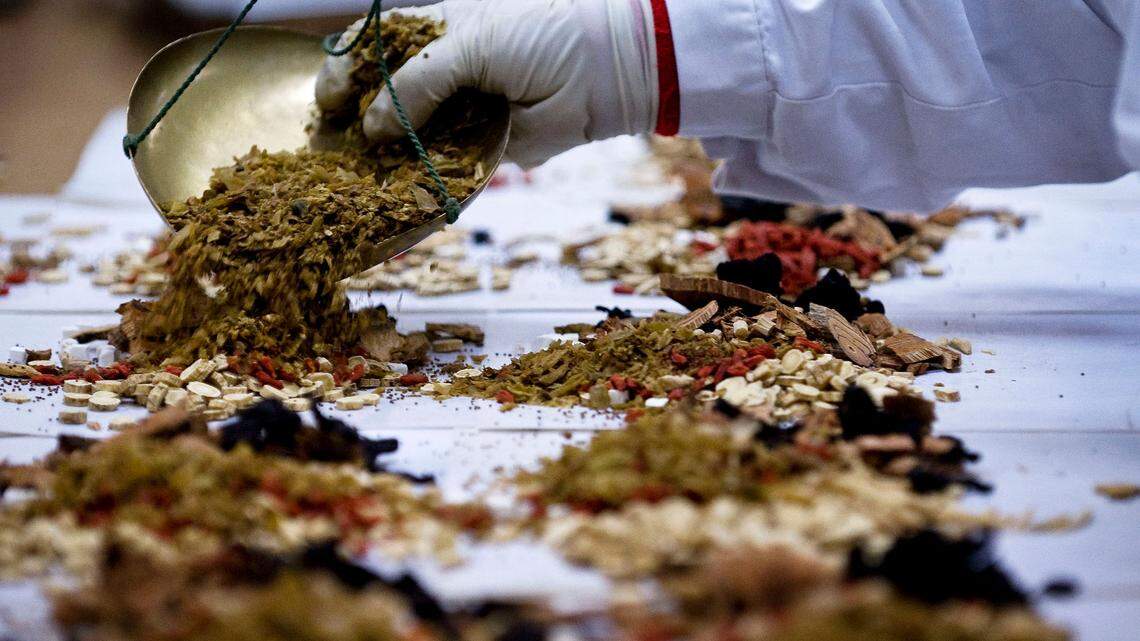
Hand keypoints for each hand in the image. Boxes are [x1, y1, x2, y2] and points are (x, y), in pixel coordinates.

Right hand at [316, 0, 657, 167]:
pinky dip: (419, 178)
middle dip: (356, 117)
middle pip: (384, 96)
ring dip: (382, 154)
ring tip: (352, 171)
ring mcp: (459, 113)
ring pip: (409, 136)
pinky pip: (443, 166)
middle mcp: (441, 73)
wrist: (603, 69)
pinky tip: (392, 188)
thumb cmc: (537, 34)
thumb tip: (372, 125)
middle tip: (331, 138)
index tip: (326, 98)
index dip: (346, 70)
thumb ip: (415, 82)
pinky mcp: (481, 150)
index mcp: (434, 33)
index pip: (375, 47)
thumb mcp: (467, 45)